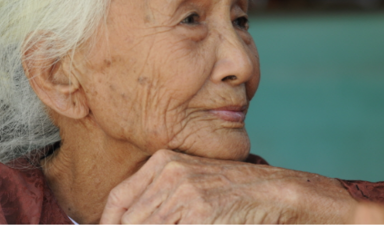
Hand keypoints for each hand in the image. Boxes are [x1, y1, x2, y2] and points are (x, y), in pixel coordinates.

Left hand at [100, 149, 356, 223]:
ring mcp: (184, 192)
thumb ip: (162, 200)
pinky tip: (196, 227)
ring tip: (186, 225)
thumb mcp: (192, 184)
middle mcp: (170, 172)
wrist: (274, 192)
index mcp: (164, 161)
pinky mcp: (199, 212)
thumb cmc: (232, 192)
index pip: (118, 199)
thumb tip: (129, 221)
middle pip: (129, 220)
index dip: (109, 223)